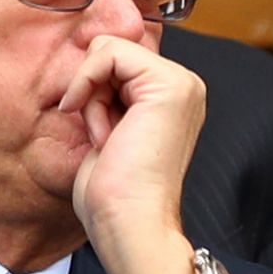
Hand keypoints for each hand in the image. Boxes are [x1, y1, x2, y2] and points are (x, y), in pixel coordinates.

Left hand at [59, 34, 205, 251]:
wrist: (130, 224)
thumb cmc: (115, 194)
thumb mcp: (108, 128)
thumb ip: (109, 91)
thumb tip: (90, 55)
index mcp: (173, 98)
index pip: (118, 57)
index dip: (94, 88)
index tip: (101, 133)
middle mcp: (185, 87)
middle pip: (111, 50)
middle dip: (92, 92)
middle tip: (107, 139)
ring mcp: (182, 84)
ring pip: (108, 49)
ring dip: (92, 96)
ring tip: (110, 139)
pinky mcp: (169, 85)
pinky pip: (108, 53)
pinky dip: (88, 87)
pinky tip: (103, 131)